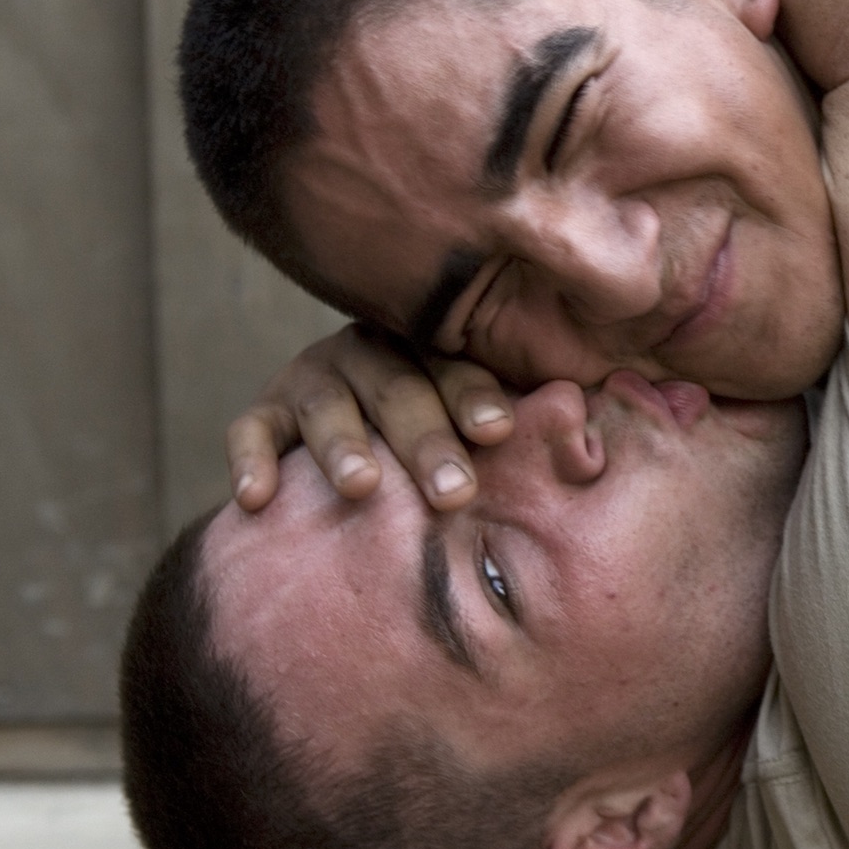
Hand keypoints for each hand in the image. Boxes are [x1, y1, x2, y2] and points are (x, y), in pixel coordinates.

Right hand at [224, 323, 512, 511]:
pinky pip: (253, 430)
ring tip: (361, 488)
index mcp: (438, 349)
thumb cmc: (463, 438)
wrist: (375, 436)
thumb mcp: (498, 421)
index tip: (498, 431)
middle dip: (425, 438)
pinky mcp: (268, 411)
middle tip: (454, 490)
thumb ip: (539, 423)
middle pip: (398, 388)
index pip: (457, 365)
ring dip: (343, 445)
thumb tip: (596, 445)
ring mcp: (317, 379)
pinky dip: (252, 460)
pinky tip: (257, 499)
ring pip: (327, 405)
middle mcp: (375, 354)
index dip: (476, 395)